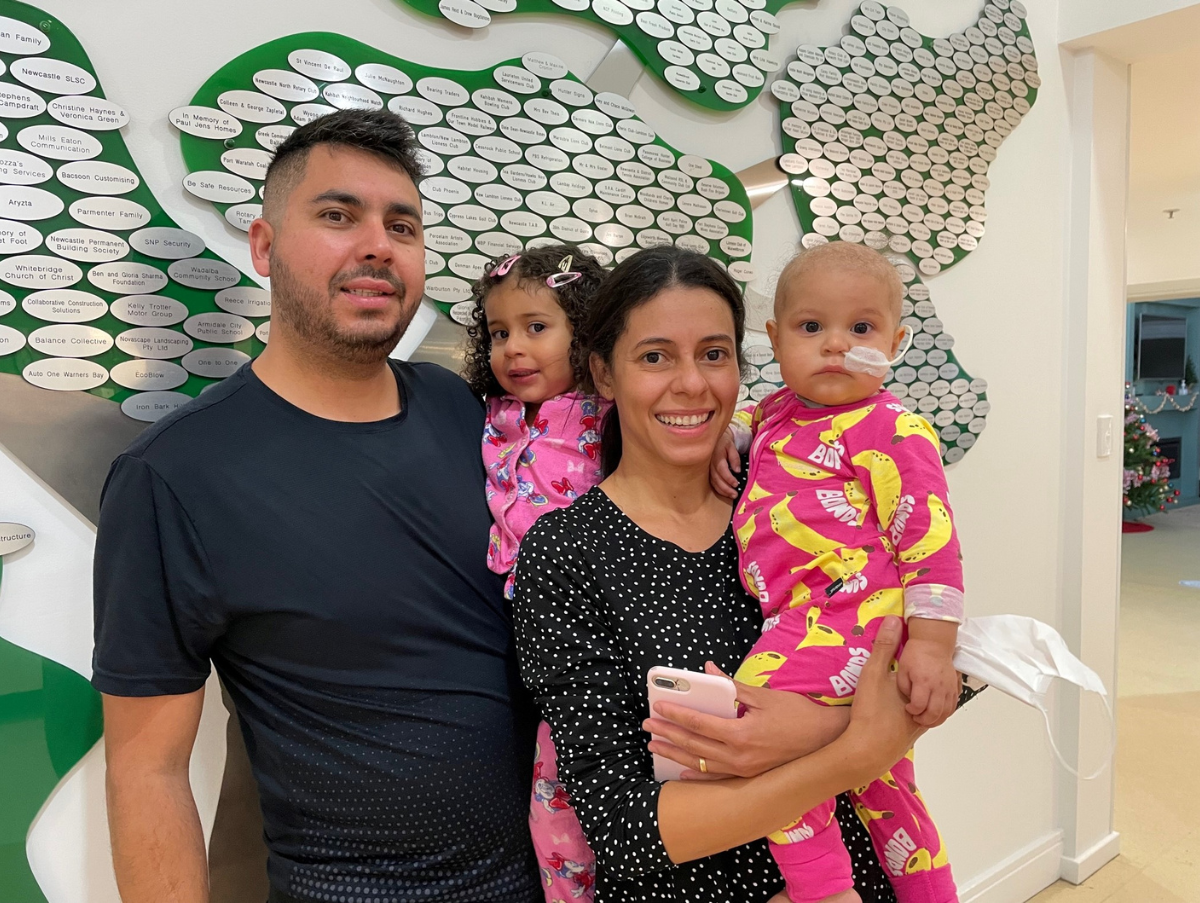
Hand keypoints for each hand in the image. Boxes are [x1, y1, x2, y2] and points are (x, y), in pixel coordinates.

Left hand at [644, 662, 850, 779]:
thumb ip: (732, 686)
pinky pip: (717, 779)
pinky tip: (681, 770)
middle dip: (667, 734)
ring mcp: (744, 771)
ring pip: (700, 764)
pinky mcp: (749, 778)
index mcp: (741, 733)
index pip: (699, 723)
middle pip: (694, 745)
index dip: (676, 714)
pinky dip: (696, 775)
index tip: (657, 707)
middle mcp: (739, 757)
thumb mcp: (765, 696)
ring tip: (655, 746)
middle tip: (647, 726)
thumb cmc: (798, 715)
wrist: (827, 743)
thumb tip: (709, 669)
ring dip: (675, 754)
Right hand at [709, 428, 740, 499]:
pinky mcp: (706, 472)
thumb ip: (734, 458)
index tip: (736, 484)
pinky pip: (711, 482)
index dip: (728, 478)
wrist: (712, 439)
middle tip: (735, 494)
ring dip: (722, 491)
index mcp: (716, 456)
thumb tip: (737, 470)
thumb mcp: (731, 446)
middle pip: (716, 479)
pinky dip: (718, 489)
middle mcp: (710, 464)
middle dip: (726, 488)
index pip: (721, 470)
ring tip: (732, 496)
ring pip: (713, 482)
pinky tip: (724, 492)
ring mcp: (707, 469)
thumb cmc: (723, 442)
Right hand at [840, 617, 924, 782]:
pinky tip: (898, 715)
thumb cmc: (870, 712)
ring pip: (929, 713)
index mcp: (918, 694)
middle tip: (923, 674)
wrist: (865, 751)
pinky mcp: (907, 742)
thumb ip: (884, 647)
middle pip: (934, 697)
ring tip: (912, 693)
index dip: (930, 667)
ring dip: (924, 704)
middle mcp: (924, 712)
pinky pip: (917, 725)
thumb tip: (893, 620)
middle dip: (930, 687)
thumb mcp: (873, 674)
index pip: (931, 678)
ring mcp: (916, 730)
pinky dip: (913, 718)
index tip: (930, 658)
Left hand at [897, 638, 958, 727]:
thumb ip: (904, 687)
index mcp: (923, 682)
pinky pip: (953, 706)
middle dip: (925, 720)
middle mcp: (938, 687)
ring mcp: (949, 688)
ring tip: (927, 719)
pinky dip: (946, 713)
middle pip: (935, 713)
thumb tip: (909, 701)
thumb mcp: (902, 669)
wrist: (933, 643)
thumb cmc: (915, 654)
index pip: (919, 705)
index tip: (908, 709)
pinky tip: (937, 713)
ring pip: (946, 712)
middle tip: (917, 719)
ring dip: (937, 720)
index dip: (913, 711)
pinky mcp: (954, 687)